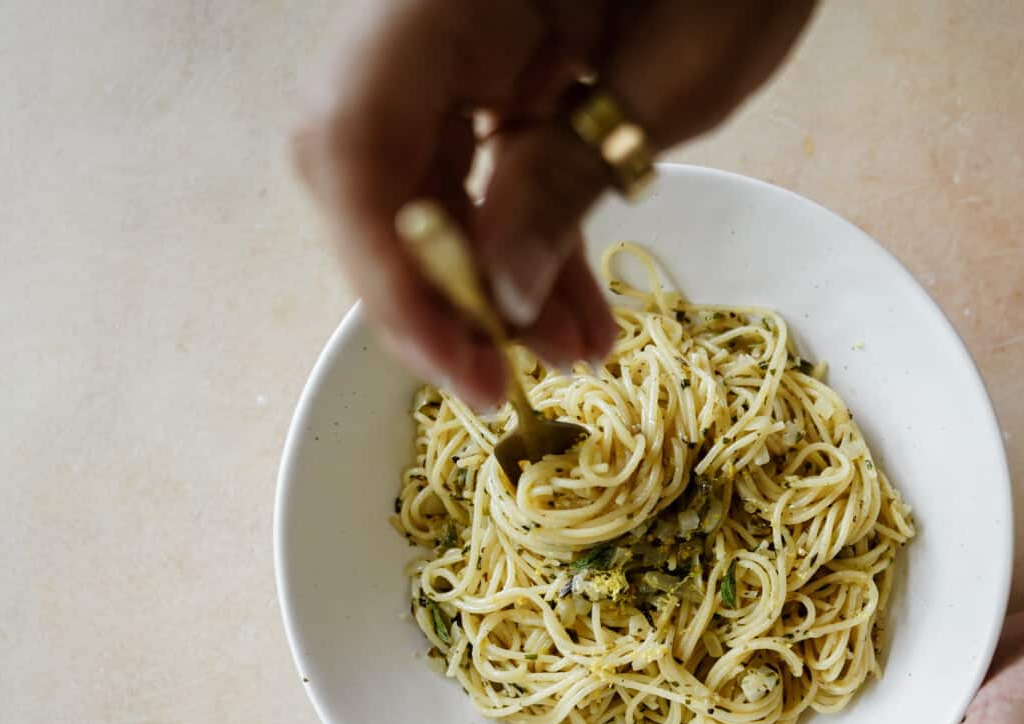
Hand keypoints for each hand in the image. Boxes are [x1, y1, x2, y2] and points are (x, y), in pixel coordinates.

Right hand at [292, 0, 816, 407]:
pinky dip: (522, 249)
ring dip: (483, 289)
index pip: (355, 139)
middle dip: (429, 295)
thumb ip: (563, 180)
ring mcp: (454, 50)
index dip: (387, 268)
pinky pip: (481, 175)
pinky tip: (571, 320)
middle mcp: (422, 20)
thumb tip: (498, 301)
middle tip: (492, 387)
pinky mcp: (494, 79)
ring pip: (423, 188)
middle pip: (368, 175)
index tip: (453, 359)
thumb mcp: (668, 80)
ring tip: (558, 361)